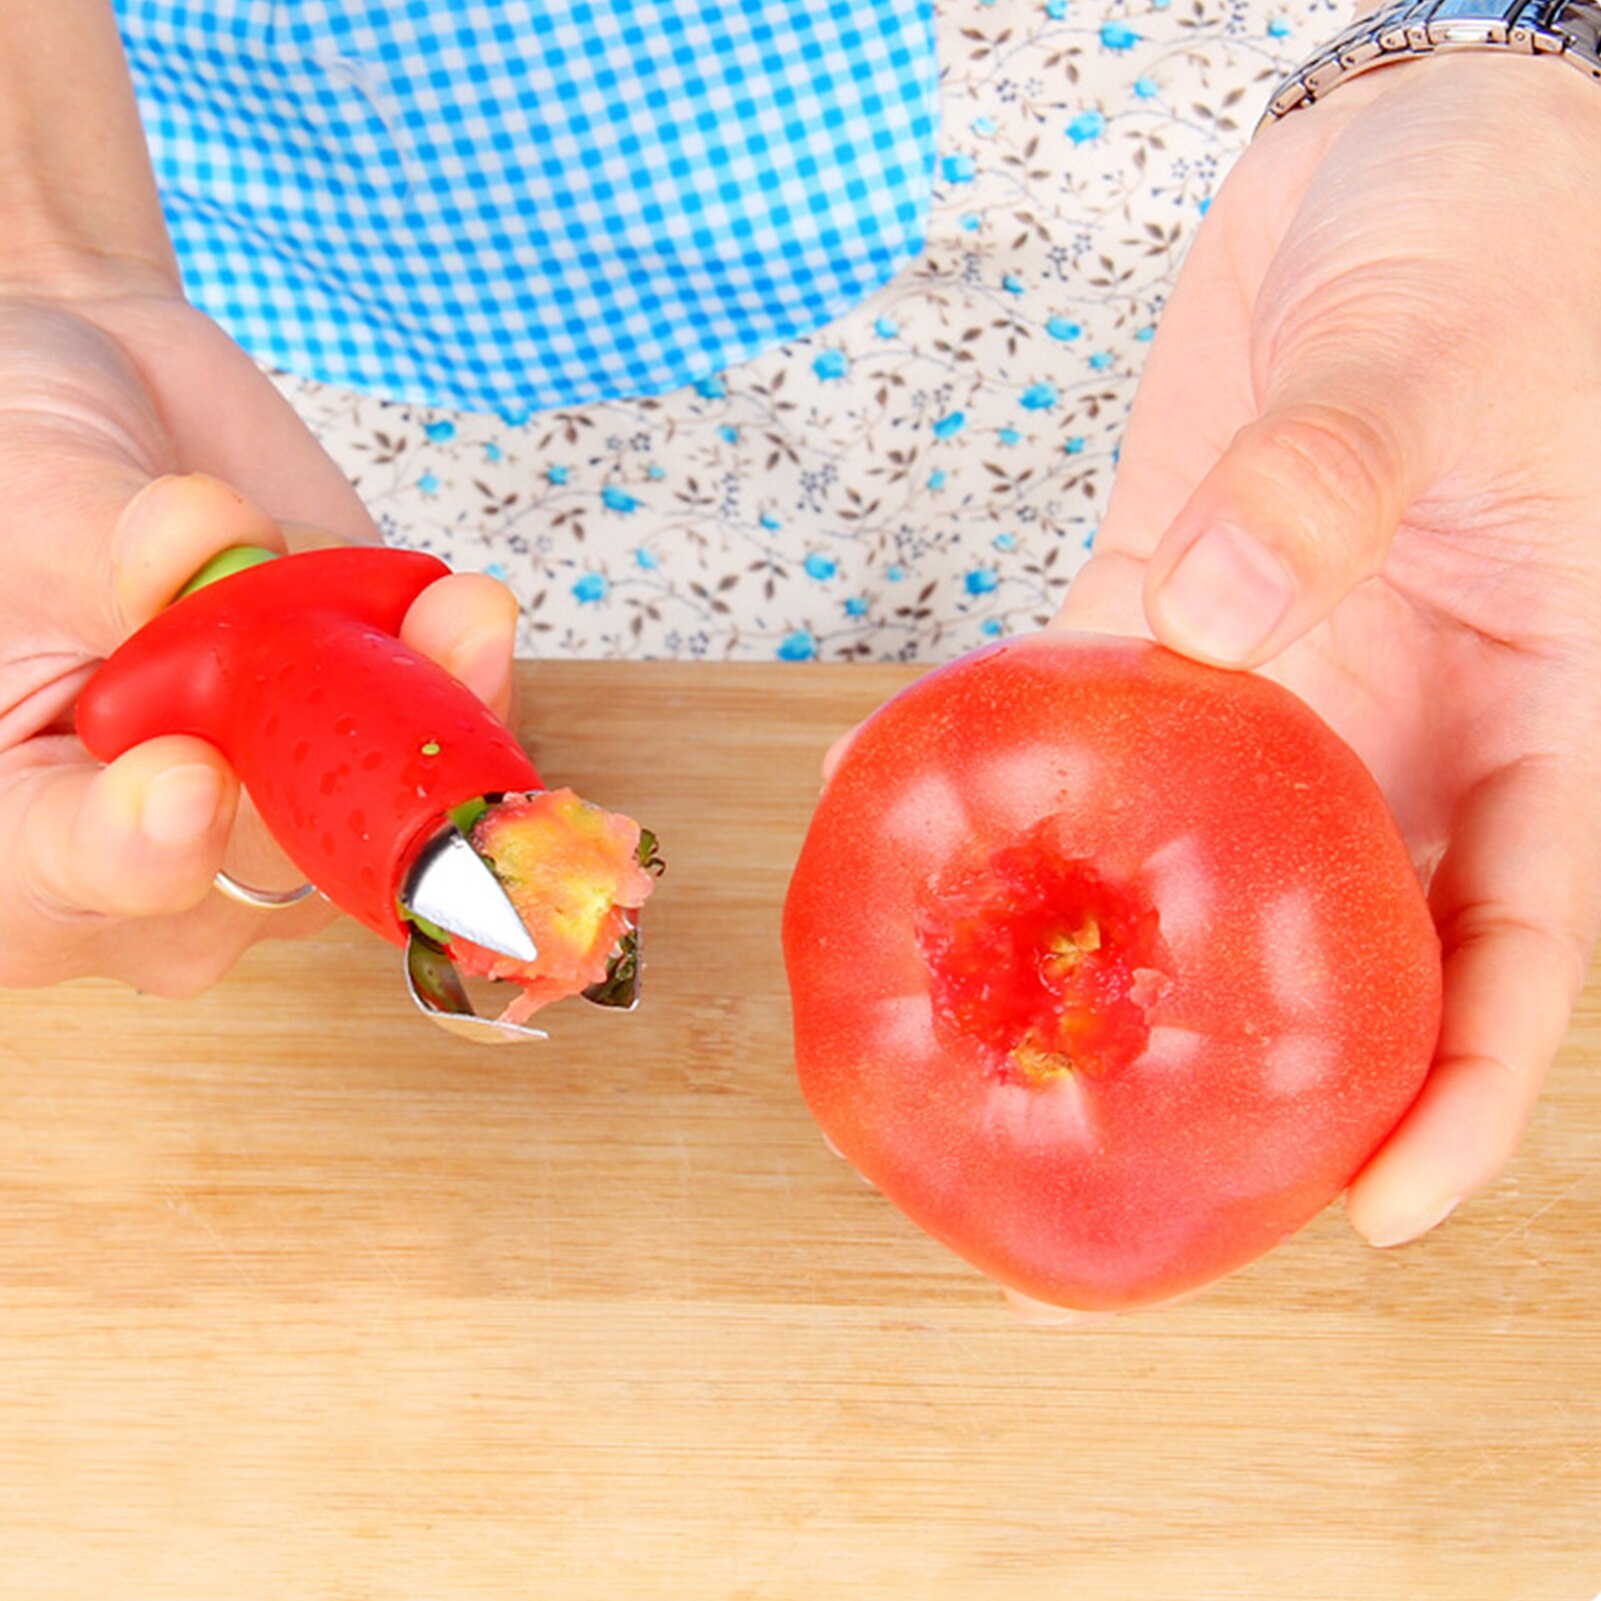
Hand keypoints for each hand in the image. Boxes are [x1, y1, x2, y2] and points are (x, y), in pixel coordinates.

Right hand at [0, 258, 517, 994]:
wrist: (119, 430)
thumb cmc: (25, 482)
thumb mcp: (28, 507)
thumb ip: (102, 551)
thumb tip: (192, 548)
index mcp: (15, 835)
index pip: (74, 878)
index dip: (138, 849)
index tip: (185, 780)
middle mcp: (152, 861)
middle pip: (260, 871)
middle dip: (329, 770)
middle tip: (369, 672)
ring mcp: (274, 819)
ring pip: (372, 821)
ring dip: (427, 717)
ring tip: (456, 616)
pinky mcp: (364, 756)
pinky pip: (435, 756)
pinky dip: (464, 686)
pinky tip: (467, 621)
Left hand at [1057, 53, 1600, 1248]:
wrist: (1393, 161)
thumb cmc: (1498, 239)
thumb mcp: (1442, 355)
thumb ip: (1340, 481)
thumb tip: (1219, 616)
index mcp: (1531, 715)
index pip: (1520, 951)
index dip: (1462, 1100)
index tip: (1369, 1211)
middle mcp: (1393, 733)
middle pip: (1321, 954)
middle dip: (1222, 1087)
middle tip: (1093, 1202)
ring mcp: (1267, 687)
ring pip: (1172, 860)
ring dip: (1067, 950)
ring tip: (945, 1041)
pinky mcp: (1158, 613)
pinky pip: (1064, 713)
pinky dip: (976, 761)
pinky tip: (868, 796)